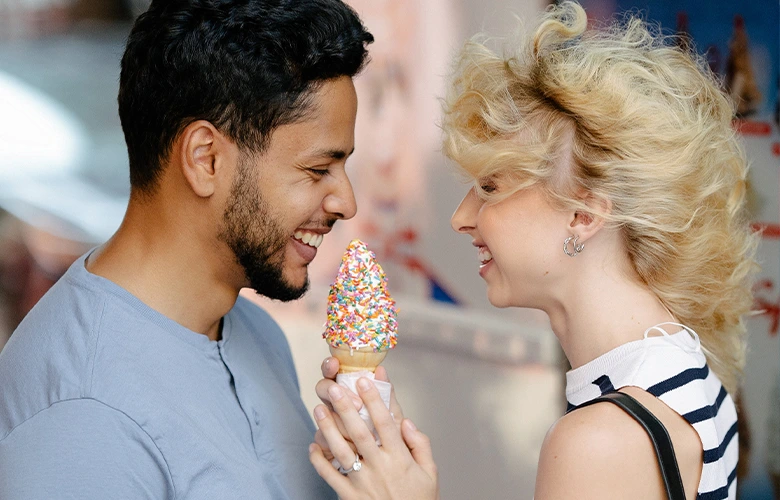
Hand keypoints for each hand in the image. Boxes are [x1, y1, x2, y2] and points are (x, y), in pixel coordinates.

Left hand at [309, 376, 438, 499]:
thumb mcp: (430, 472)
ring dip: (328, 429)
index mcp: (400, 458)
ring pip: (341, 451)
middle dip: (346, 408)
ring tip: (318, 410)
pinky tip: (313, 445)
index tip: (365, 381)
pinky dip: (318, 461)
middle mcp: (380, 467)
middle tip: (334, 389)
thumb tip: (407, 422)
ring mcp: (362, 482)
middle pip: (359, 432)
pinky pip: (330, 476)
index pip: (385, 423)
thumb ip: (421, 444)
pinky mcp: (349, 497)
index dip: (375, 400)